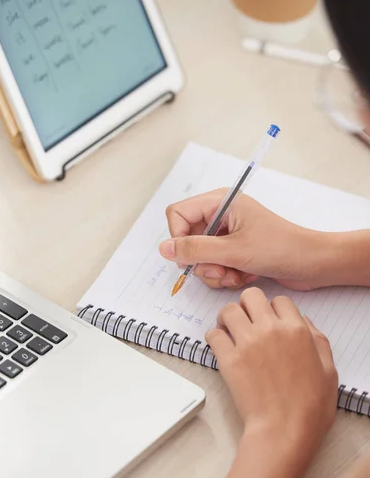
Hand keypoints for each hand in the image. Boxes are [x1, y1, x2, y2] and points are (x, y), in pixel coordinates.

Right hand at [159, 190, 330, 290]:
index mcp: (220, 202)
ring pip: (201, 258)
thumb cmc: (280, 248)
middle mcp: (221, 216)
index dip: (178, 238)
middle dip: (203, 262)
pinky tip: (246, 274)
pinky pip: (215, 266)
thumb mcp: (233, 251)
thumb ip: (195, 250)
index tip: (192, 257)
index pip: (178, 214)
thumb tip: (163, 248)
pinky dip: (228, 275)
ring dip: (217, 272)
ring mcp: (228, 235)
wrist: (313, 264)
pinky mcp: (235, 251)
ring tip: (238, 273)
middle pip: (188, 240)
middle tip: (222, 269)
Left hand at [207, 288, 337, 464]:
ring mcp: (247, 343)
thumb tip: (303, 321)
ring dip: (227, 317)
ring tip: (230, 330)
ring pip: (228, 309)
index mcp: (296, 330)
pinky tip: (221, 347)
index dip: (274, 308)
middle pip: (251, 295)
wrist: (284, 431)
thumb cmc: (309, 407)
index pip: (280, 300)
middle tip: (246, 319)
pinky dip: (214, 337)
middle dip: (247, 304)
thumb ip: (317, 340)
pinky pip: (213, 334)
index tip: (269, 319)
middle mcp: (270, 330)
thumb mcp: (328, 370)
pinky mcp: (228, 359)